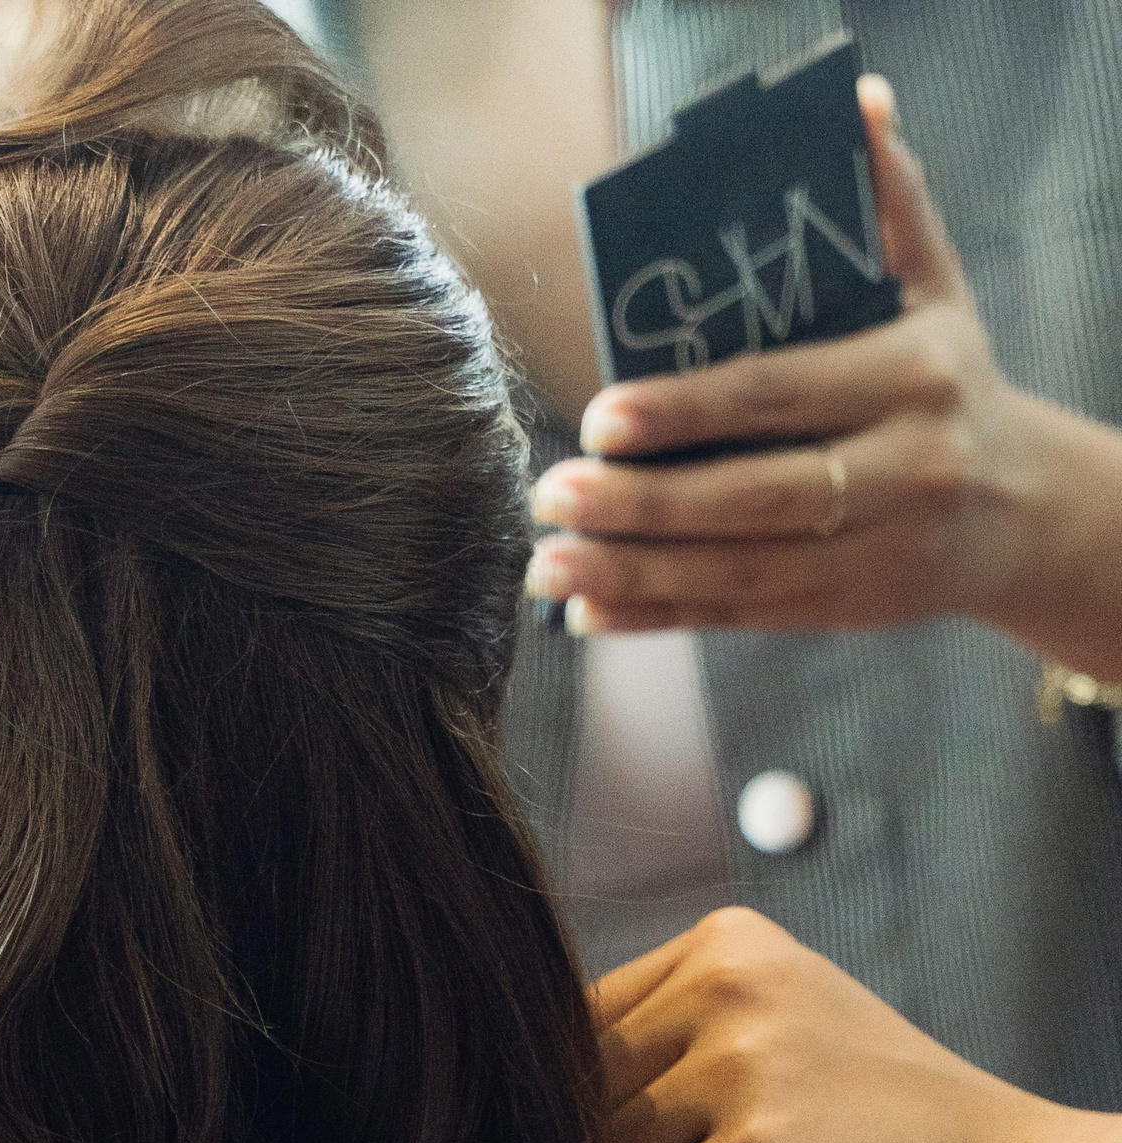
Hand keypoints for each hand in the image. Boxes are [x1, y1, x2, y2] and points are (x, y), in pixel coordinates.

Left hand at [522, 76, 1120, 663]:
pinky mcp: (843, 611)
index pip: (780, 393)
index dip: (686, 411)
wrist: (1018, 512)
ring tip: (546, 564)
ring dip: (633, 572)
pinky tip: (589, 612)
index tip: (598, 418)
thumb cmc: (948, 381)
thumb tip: (857, 104)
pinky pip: (739, 617)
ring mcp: (872, 553)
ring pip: (738, 572)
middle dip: (643, 502)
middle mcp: (901, 472)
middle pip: (753, 496)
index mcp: (914, 380)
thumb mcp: (936, 286)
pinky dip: (660, 617)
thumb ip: (890, 201)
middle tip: (552, 493)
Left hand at [595, 908, 1064, 1142]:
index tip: (686, 1137)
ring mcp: (744, 1061)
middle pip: (579, 1109)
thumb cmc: (884, 1137)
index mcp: (723, 945)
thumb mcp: (776, 1041)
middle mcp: (727, 983)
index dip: (601, 1114)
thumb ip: (663, 1049)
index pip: (573, 1037)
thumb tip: (521, 1113)